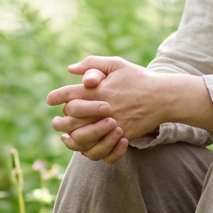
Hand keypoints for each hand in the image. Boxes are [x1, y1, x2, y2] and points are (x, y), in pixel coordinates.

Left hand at [48, 57, 167, 162]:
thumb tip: (70, 69)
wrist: (162, 97)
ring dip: (71, 137)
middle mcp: (101, 108)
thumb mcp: (116, 64)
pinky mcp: (120, 136)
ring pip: (81, 137)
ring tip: (66, 136)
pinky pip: (98, 148)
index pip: (68, 94)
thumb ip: (92, 63)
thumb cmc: (138, 78)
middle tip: (56, 122)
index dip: (55, 97)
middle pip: (70, 119)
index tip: (50, 100)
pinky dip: (88, 148)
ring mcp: (110, 124)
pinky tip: (83, 145)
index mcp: (97, 89)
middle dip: (60, 121)